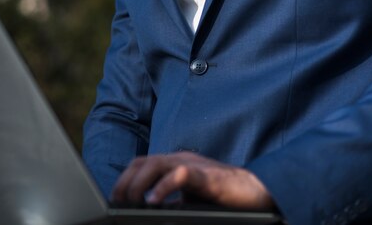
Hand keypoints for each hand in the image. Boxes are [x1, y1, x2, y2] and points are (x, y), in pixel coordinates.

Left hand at [112, 152, 274, 209]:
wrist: (256, 192)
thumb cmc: (224, 197)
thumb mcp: (190, 200)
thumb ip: (172, 202)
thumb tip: (150, 212)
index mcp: (176, 164)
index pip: (142, 163)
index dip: (125, 179)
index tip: (115, 199)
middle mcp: (181, 159)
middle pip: (144, 161)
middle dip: (126, 181)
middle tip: (119, 202)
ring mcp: (194, 165)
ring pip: (157, 163)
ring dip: (139, 183)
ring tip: (132, 202)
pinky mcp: (207, 176)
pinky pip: (180, 174)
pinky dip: (163, 186)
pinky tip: (154, 201)